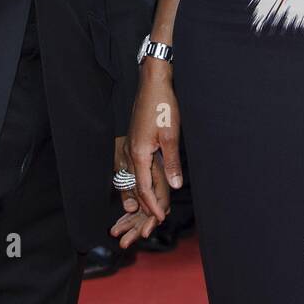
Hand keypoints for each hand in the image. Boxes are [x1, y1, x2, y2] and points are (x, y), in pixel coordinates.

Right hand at [109, 59, 181, 245]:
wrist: (153, 83)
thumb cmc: (163, 106)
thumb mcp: (171, 136)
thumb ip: (171, 163)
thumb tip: (174, 186)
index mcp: (139, 154)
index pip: (144, 189)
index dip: (152, 206)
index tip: (159, 219)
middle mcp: (130, 152)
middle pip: (134, 186)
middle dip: (142, 206)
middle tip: (151, 220)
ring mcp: (129, 145)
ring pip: (130, 177)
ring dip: (137, 194)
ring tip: (139, 209)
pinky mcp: (133, 139)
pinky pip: (130, 166)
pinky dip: (135, 180)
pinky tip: (139, 182)